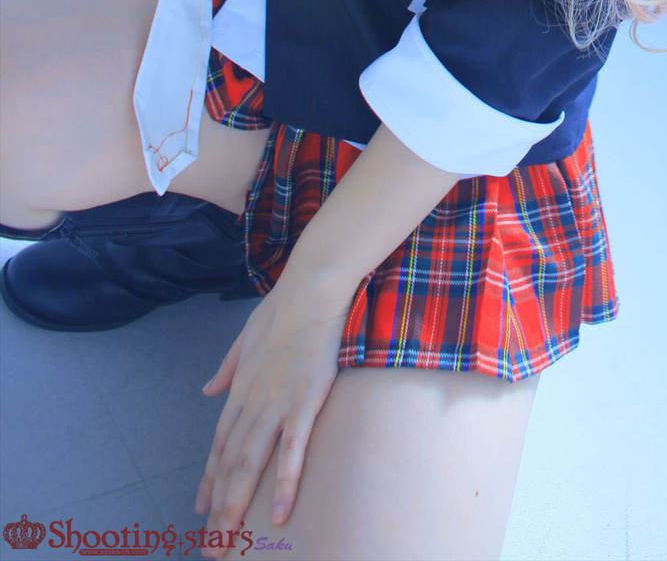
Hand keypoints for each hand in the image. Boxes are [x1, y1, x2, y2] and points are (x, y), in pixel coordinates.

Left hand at [194, 268, 350, 551]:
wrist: (310, 288)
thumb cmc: (282, 309)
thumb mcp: (244, 338)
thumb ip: (226, 368)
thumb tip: (207, 390)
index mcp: (240, 390)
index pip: (219, 446)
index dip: (208, 481)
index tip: (198, 510)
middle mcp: (251, 404)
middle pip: (229, 466)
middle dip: (218, 511)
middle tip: (210, 548)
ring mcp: (276, 405)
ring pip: (250, 466)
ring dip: (237, 507)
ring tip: (229, 542)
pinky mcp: (304, 402)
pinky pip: (292, 450)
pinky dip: (285, 483)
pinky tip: (281, 513)